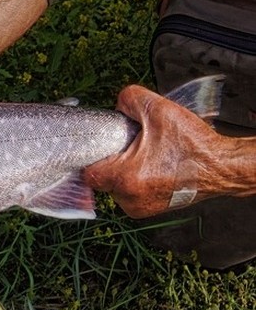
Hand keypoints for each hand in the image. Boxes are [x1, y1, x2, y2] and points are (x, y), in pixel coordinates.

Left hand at [83, 84, 226, 218]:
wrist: (221, 167)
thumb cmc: (194, 145)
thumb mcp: (159, 110)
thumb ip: (129, 99)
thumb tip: (118, 104)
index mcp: (126, 179)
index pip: (88, 172)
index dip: (93, 155)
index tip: (104, 144)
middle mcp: (130, 199)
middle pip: (101, 178)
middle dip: (112, 160)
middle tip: (131, 146)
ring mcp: (139, 208)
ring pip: (115, 186)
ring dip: (123, 171)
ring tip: (145, 157)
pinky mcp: (149, 210)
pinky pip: (129, 193)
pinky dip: (135, 180)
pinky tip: (151, 167)